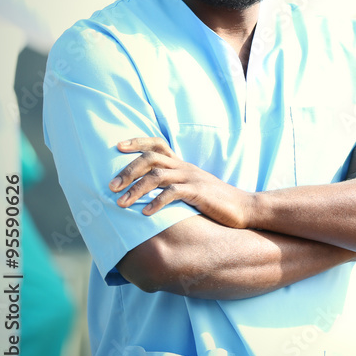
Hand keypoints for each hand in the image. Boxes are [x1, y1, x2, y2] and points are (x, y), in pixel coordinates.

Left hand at [110, 137, 253, 228]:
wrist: (245, 208)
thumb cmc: (216, 202)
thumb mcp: (193, 188)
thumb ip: (174, 186)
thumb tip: (149, 193)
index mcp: (182, 165)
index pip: (158, 144)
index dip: (137, 142)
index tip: (117, 147)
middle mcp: (185, 168)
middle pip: (151, 158)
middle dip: (127, 171)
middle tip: (110, 187)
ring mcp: (192, 179)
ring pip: (157, 175)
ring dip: (135, 189)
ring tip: (120, 203)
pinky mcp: (199, 192)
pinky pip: (173, 193)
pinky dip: (156, 202)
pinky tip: (145, 213)